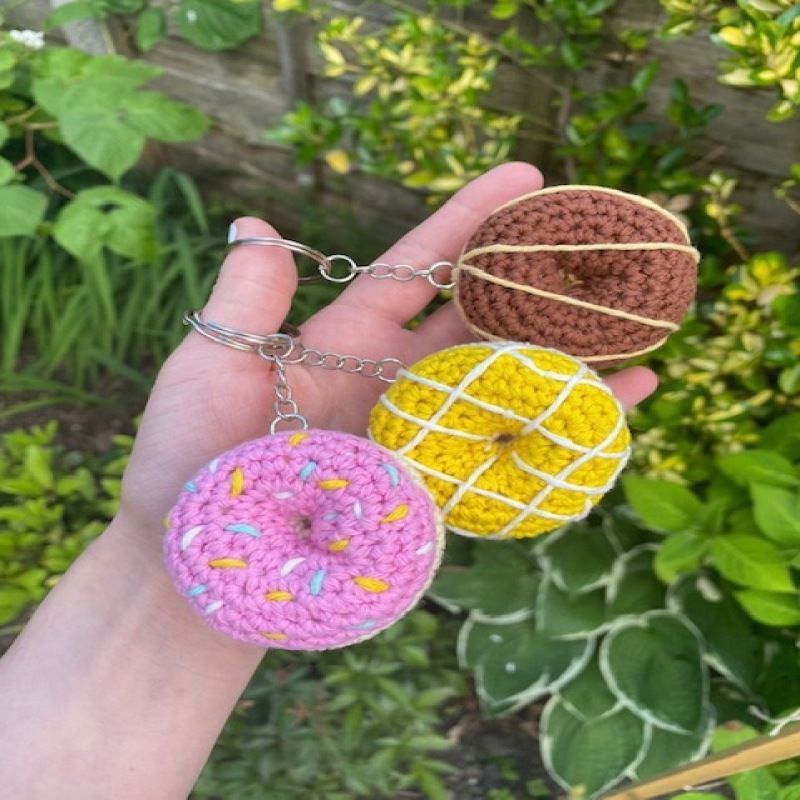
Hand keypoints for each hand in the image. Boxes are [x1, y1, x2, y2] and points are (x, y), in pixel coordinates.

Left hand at [119, 162, 656, 543]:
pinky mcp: (438, 492)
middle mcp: (391, 382)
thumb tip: (260, 223)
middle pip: (478, 318)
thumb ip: (246, 304)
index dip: (467, 223)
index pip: (416, 269)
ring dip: (569, 350)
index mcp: (341, 341)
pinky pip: (509, 453)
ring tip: (633, 320)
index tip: (523, 180)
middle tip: (601, 244)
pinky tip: (623, 402)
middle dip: (534, 279)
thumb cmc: (189, 471)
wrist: (199, 575)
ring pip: (506, 381)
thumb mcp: (208, 373)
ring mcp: (421, 436)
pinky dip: (566, 429)